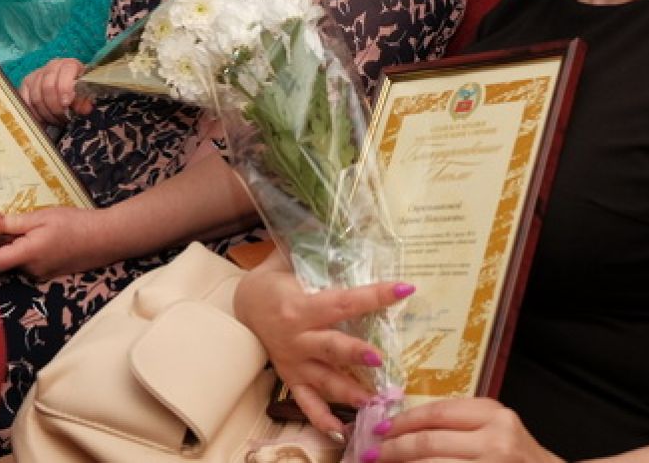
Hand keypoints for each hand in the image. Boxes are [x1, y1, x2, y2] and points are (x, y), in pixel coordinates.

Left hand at [0, 205, 118, 278]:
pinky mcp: (50, 274)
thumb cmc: (74, 223)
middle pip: (4, 263)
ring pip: (18, 264)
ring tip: (32, 229)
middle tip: (9, 226)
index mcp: (27, 254)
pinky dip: (31, 253)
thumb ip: (14, 221)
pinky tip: (44, 239)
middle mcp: (31, 270)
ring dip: (18, 249)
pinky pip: (31, 265)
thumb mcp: (42, 216)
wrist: (105, 238)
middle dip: (2, 247)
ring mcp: (41, 275)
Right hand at [19, 57, 92, 123]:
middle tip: (62, 118)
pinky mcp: (26, 84)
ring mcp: (37, 74)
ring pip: (36, 96)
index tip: (66, 103)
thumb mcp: (84, 94)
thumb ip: (84, 101)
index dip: (65, 88)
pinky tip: (42, 119)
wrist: (64, 86)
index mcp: (69, 64)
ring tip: (55, 120)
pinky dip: (34, 112)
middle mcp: (52, 66)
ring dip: (46, 113)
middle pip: (48, 87)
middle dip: (55, 107)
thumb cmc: (75, 90)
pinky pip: (26, 100)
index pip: (66, 71)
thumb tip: (85, 109)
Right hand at [234, 261, 414, 433]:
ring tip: (374, 401)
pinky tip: (341, 431)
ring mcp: (294, 362)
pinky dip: (322, 419)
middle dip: (355, 354)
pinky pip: (306, 402)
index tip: (405, 288)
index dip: (374, 295)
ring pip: (323, 380)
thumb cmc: (275, 278)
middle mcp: (298, 337)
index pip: (343, 301)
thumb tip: (342, 216)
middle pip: (331, 346)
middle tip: (380, 359)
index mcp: (300, 305)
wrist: (242, 305)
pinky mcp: (291, 378)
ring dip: (348, 392)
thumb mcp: (289, 257)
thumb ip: (315, 244)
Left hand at [374, 399, 562, 462]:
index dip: (402, 422)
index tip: (379, 430)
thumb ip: (460, 426)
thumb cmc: (518, 458)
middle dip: (392, 449)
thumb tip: (404, 429)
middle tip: (369, 454)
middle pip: (428, 442)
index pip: (436, 413)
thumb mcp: (496, 430)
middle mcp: (496, 439)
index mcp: (493, 414)